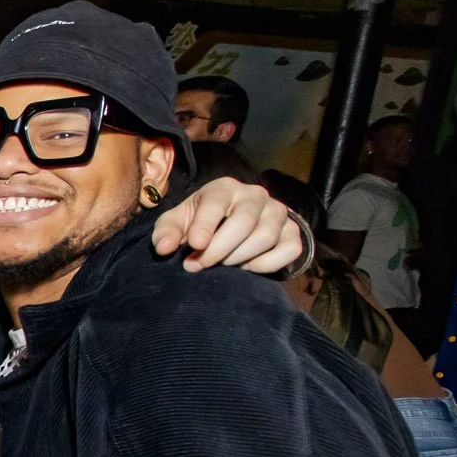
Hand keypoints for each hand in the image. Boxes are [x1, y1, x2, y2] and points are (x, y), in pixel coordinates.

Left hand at [151, 177, 304, 274]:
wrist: (228, 226)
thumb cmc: (197, 223)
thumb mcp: (176, 224)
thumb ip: (166, 233)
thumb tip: (164, 248)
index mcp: (223, 188)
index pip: (217, 203)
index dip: (205, 225)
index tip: (195, 246)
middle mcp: (255, 195)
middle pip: (244, 222)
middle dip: (220, 249)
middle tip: (200, 265)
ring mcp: (277, 211)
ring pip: (266, 236)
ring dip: (240, 258)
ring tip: (221, 266)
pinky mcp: (292, 230)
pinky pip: (289, 249)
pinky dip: (268, 264)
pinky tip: (247, 268)